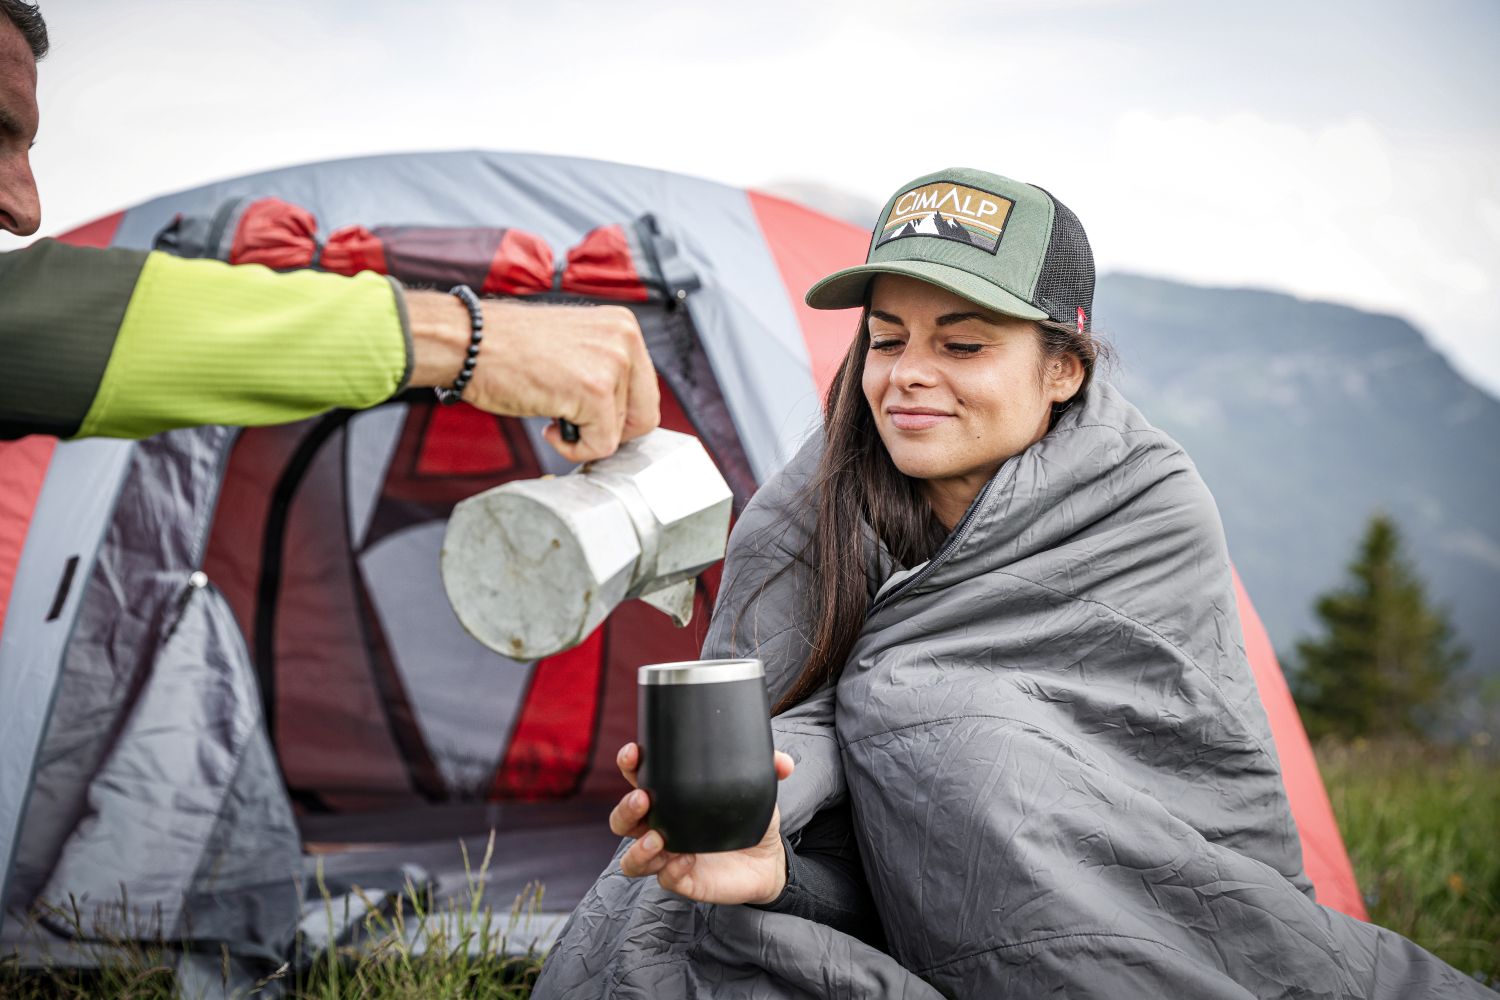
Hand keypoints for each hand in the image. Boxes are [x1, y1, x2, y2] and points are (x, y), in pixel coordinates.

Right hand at [407, 293, 659, 462]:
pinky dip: (572, 448)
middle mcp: (625, 339)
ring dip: (583, 435)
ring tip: (550, 411)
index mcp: (623, 325)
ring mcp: (612, 363)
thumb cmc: (508, 347)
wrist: (468, 341)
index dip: (619, 416)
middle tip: (574, 423)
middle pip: (644, 416)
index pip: (646, 391)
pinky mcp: (595, 391)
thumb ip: (605, 369)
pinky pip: (600, 445)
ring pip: (620, 433)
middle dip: (610, 431)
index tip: (589, 417)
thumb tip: (624, 411)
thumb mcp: (574, 347)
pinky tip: (547, 425)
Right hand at [610, 742, 795, 905]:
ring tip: (657, 839)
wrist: (768, 861)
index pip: (637, 779)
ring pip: (631, 860)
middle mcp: (661, 828)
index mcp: (671, 799)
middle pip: (622, 821)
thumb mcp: (757, 790)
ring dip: (638, 849)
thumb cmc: (749, 819)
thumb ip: (767, 769)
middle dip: (625, 809)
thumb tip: (784, 763)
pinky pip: (665, 879)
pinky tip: (686, 860)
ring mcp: (669, 856)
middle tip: (643, 799)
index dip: (629, 765)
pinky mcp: (683, 881)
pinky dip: (671, 870)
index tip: (634, 752)